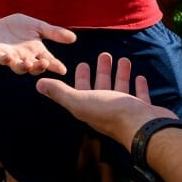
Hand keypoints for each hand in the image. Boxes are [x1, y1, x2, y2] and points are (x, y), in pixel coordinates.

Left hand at [0, 13, 75, 74]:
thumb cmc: (18, 27)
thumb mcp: (38, 27)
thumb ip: (54, 33)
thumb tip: (74, 38)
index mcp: (37, 52)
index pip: (49, 61)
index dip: (55, 66)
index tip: (63, 70)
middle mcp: (26, 58)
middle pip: (35, 67)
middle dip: (39, 67)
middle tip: (44, 63)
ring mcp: (13, 58)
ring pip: (19, 68)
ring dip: (24, 67)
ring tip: (28, 64)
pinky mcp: (0, 54)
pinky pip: (2, 60)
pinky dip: (5, 60)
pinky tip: (8, 58)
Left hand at [36, 52, 174, 148]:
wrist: (144, 127)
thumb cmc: (111, 112)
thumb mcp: (81, 100)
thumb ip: (60, 92)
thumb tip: (38, 85)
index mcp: (91, 108)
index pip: (83, 91)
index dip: (81, 78)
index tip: (83, 64)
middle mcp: (108, 110)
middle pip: (103, 87)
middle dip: (102, 71)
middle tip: (104, 55)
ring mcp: (127, 111)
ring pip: (122, 89)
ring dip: (121, 75)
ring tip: (123, 59)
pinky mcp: (144, 111)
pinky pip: (141, 97)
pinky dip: (140, 86)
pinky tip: (140, 77)